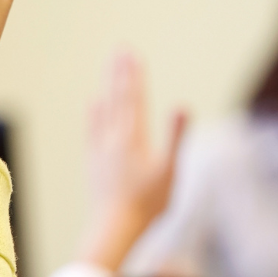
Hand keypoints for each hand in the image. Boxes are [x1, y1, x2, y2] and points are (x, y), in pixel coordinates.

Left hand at [81, 51, 186, 270]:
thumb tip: (184, 105)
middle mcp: (115, 138)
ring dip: (109, 86)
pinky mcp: (94, 161)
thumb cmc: (148, 204)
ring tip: (110, 68)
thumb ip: (176, 136)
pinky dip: (95, 112)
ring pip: (105, 110)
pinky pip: (93, 129)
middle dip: (120, 73)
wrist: (114, 227)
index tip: (133, 54)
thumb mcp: (170, 171)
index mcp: (135, 138)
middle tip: (120, 49)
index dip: (134, 75)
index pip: (135, 99)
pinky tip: (94, 102)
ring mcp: (102, 149)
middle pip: (118, 98)